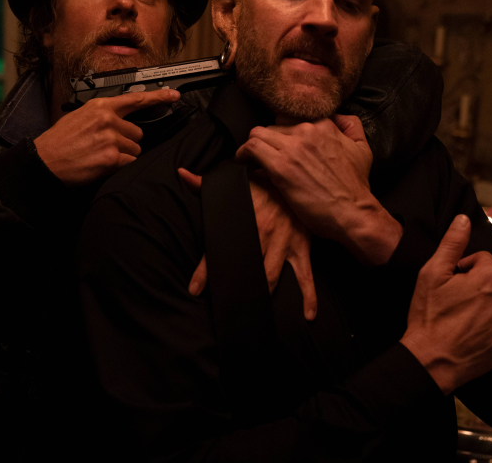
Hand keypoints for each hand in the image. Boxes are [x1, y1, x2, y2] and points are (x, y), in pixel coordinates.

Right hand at [35, 90, 179, 185]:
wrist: (45, 161)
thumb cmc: (60, 141)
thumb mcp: (80, 116)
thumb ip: (103, 115)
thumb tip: (121, 120)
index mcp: (100, 106)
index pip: (135, 99)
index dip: (158, 98)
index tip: (173, 96)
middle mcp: (108, 119)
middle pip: (137, 133)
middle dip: (127, 142)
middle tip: (106, 147)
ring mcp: (111, 138)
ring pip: (135, 149)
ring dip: (123, 156)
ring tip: (101, 156)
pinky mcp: (112, 157)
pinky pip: (130, 162)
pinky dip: (121, 167)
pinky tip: (103, 165)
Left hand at [178, 168, 316, 320]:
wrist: (294, 175)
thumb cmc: (261, 183)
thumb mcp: (235, 182)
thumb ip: (206, 184)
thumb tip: (182, 175)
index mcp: (243, 220)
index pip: (220, 249)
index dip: (205, 272)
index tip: (195, 290)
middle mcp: (263, 234)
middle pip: (246, 269)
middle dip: (237, 290)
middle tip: (227, 309)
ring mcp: (284, 242)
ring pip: (271, 277)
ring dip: (262, 296)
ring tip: (254, 314)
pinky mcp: (302, 247)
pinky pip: (306, 276)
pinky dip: (309, 297)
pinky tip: (308, 315)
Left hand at [235, 114, 400, 265]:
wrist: (353, 213)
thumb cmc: (355, 187)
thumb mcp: (362, 148)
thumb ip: (351, 125)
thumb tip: (337, 116)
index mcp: (324, 124)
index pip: (291, 114)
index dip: (282, 127)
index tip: (278, 140)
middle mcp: (307, 130)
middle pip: (273, 124)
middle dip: (268, 139)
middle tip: (265, 154)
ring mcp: (293, 147)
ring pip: (258, 133)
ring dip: (253, 145)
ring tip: (251, 158)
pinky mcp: (280, 166)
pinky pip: (251, 148)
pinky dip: (243, 153)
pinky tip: (243, 162)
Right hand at [401, 215, 491, 394]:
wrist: (435, 360)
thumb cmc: (430, 317)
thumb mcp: (432, 275)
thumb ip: (451, 244)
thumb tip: (464, 219)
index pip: (483, 259)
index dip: (464, 269)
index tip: (452, 285)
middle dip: (483, 281)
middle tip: (460, 299)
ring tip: (475, 309)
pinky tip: (487, 321)